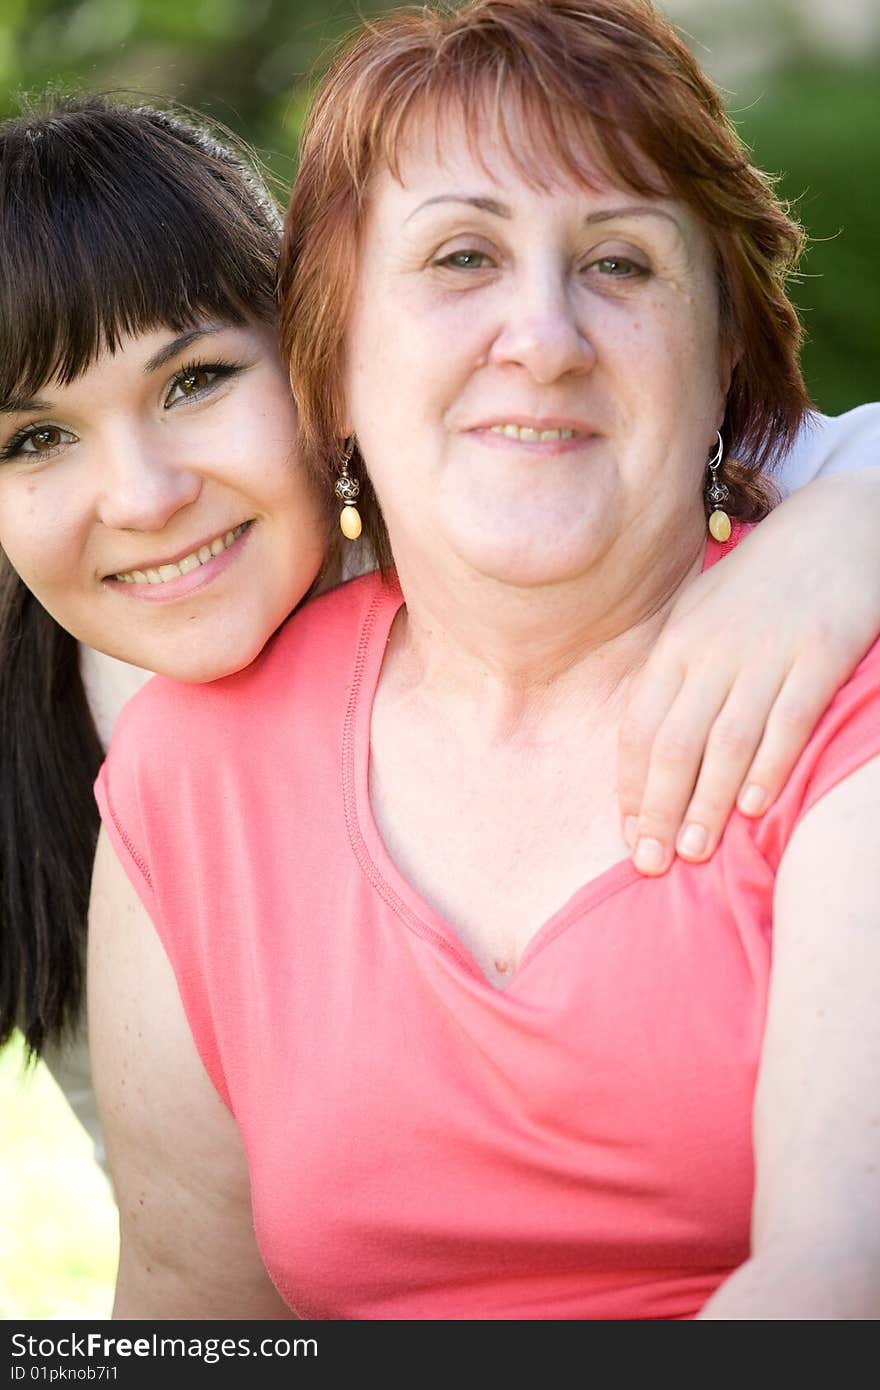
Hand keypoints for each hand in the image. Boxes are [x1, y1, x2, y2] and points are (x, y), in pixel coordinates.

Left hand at [618, 469, 879, 873]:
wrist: (838, 524)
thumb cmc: (764, 582)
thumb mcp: (704, 617)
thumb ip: (677, 674)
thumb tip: (650, 745)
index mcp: (678, 643)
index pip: (640, 726)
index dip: (631, 787)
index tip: (631, 836)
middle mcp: (713, 650)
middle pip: (674, 741)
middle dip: (659, 808)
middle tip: (653, 864)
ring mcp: (766, 651)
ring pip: (726, 738)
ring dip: (706, 800)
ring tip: (695, 851)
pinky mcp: (820, 650)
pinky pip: (789, 716)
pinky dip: (769, 763)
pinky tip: (754, 806)